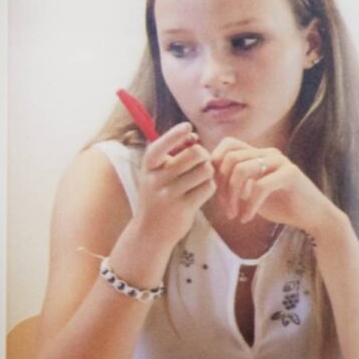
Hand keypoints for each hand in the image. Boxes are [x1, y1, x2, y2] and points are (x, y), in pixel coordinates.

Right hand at [114, 124, 213, 276]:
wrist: (150, 232)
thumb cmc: (159, 196)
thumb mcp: (156, 175)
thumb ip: (171, 156)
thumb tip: (193, 135)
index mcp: (148, 168)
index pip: (160, 146)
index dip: (174, 135)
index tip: (188, 126)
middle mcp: (156, 180)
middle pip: (194, 154)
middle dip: (204, 155)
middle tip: (201, 163)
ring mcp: (169, 195)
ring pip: (205, 170)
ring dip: (208, 173)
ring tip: (201, 179)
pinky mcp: (183, 208)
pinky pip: (208, 188)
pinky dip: (210, 187)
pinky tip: (202, 192)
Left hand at [209, 140, 337, 236]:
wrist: (312, 216)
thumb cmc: (281, 205)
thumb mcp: (252, 190)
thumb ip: (236, 180)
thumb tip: (207, 177)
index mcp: (259, 154)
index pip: (228, 144)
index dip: (215, 164)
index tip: (215, 189)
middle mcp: (269, 153)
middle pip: (230, 158)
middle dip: (221, 185)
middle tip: (225, 208)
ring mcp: (281, 162)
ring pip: (241, 170)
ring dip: (232, 196)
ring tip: (234, 214)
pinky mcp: (290, 174)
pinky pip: (259, 186)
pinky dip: (248, 205)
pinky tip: (246, 218)